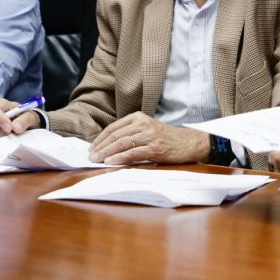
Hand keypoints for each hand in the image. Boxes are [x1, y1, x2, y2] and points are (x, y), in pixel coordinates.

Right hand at [0, 98, 41, 138]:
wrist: (26, 125)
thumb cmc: (26, 117)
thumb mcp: (30, 116)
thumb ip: (25, 120)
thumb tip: (16, 128)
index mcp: (0, 104)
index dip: (0, 119)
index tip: (10, 128)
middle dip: (0, 132)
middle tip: (12, 137)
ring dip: (0, 138)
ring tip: (13, 138)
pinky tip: (8, 142)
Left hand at [88, 112, 209, 164]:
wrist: (189, 143)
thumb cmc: (166, 138)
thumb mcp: (147, 129)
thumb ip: (131, 133)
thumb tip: (108, 145)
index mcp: (139, 117)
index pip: (114, 127)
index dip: (100, 138)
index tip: (92, 147)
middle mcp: (143, 124)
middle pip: (115, 135)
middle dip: (100, 146)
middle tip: (91, 156)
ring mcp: (149, 135)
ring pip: (121, 143)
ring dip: (106, 152)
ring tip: (97, 160)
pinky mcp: (154, 148)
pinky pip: (132, 153)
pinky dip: (119, 157)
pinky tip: (110, 161)